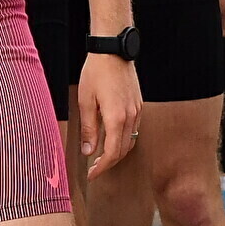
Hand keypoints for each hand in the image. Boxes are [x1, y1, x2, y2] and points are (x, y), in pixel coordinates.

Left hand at [75, 53, 140, 176]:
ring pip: (131, 141)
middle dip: (109, 163)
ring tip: (102, 156)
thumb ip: (88, 129)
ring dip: (118, 152)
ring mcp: (137, 110)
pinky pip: (134, 129)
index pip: (112, 153)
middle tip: (94, 169)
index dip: (102, 167)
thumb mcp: (86, 101)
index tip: (92, 175)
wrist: (113, 50)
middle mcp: (130, 116)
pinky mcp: (139, 104)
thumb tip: (88, 151)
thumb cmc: (96, 72)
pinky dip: (124, 139)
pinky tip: (112, 138)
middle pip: (123, 151)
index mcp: (116, 118)